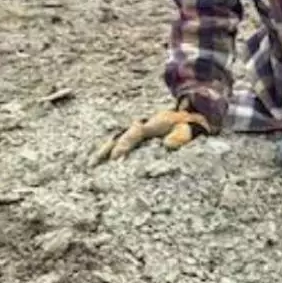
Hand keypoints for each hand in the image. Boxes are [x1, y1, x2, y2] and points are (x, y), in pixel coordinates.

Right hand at [88, 102, 210, 165]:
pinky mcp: (136, 136)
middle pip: (119, 136)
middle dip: (106, 150)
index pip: (133, 134)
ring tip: (91, 165)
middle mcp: (140, 125)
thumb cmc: (188, 126)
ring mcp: (137, 130)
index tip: (116, 158)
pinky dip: (109, 152)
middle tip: (93, 164)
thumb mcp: (188, 129)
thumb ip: (180, 136)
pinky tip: (100, 164)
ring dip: (104, 151)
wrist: (190, 116)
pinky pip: (120, 143)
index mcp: (152, 124)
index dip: (124, 145)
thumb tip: (167, 145)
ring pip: (116, 139)